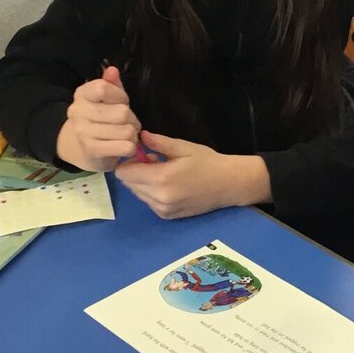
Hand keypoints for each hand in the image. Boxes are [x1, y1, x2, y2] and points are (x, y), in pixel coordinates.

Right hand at [56, 66, 141, 171]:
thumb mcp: (106, 99)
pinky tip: (124, 146)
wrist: (82, 148)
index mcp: (82, 94)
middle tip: (128, 124)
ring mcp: (83, 132)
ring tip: (125, 135)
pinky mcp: (91, 150)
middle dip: (132, 119)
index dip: (121, 96)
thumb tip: (112, 70)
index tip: (121, 103)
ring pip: (127, 131)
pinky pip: (125, 147)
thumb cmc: (100, 119)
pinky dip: (131, 147)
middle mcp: (78, 112)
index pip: (104, 88)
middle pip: (122, 112)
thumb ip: (112, 85)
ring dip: (132, 135)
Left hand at [114, 132, 271, 219]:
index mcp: (161, 178)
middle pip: (128, 184)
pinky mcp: (167, 216)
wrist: (229, 184)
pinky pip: (148, 202)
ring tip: (163, 173)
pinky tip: (169, 185)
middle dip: (136, 171)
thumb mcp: (183, 147)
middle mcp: (159, 197)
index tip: (143, 154)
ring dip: (143, 183)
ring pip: (137, 194)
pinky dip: (152, 193)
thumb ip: (158, 142)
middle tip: (155, 161)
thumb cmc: (208, 162)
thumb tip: (139, 136)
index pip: (124, 173)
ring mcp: (162, 209)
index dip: (129, 161)